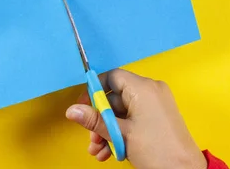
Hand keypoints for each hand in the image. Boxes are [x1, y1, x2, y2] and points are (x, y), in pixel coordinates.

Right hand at [65, 69, 205, 168]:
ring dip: (108, 131)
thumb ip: (94, 120)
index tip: (83, 108)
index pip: (112, 78)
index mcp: (143, 88)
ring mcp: (155, 105)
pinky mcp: (158, 118)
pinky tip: (110, 151)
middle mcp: (150, 91)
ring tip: (99, 151)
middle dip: (100, 120)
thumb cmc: (156, 150)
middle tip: (92, 139)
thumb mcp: (120, 134)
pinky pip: (133, 119)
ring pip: (122, 112)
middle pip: (115, 98)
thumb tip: (71, 110)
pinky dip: (121, 133)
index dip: (95, 91)